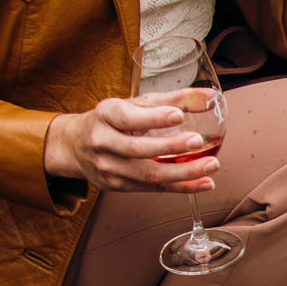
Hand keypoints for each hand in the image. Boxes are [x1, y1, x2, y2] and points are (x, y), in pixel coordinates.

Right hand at [42, 89, 218, 193]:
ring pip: (148, 175)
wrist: (75, 146)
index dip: (153, 118)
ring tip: (211, 165)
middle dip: (170, 147)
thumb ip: (173, 100)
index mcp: (105, 115)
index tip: (178, 115)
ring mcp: (108, 167)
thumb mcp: (136, 104)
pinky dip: (182, 187)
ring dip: (184, 173)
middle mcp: (102, 142)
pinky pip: (154, 189)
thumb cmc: (113, 121)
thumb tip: (210, 96)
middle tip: (198, 141)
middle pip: (137, 149)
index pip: (127, 118)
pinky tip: (204, 182)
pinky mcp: (118, 186)